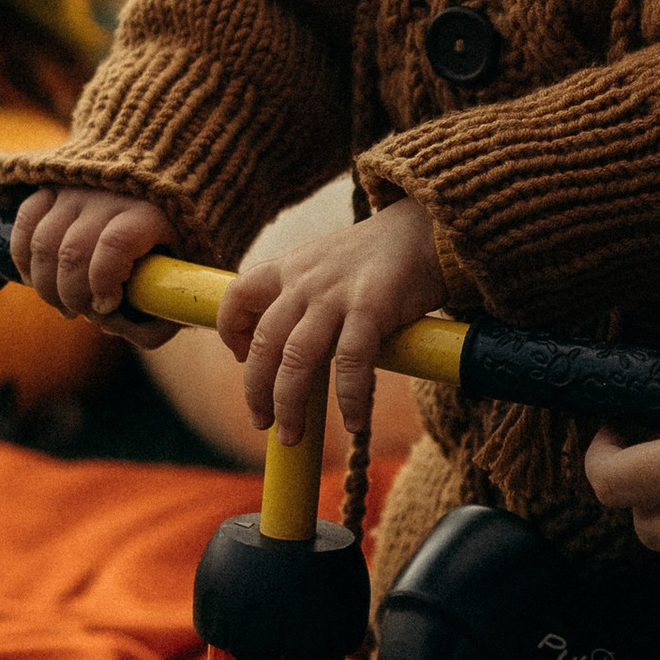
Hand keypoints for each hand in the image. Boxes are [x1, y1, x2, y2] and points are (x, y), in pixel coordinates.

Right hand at [6, 186, 175, 345]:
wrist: (165, 187)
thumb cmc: (174, 242)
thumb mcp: (185, 273)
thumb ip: (163, 310)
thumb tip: (122, 329)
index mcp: (150, 212)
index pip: (116, 244)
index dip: (104, 282)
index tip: (108, 305)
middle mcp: (110, 195)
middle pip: (72, 252)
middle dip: (73, 296)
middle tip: (86, 313)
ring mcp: (78, 189)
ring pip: (42, 243)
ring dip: (46, 286)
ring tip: (65, 305)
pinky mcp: (54, 186)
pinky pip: (25, 220)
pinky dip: (24, 257)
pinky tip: (36, 280)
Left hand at [218, 194, 444, 443]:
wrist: (430, 225)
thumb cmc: (385, 255)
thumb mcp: (332, 263)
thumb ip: (310, 295)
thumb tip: (300, 350)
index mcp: (292, 267)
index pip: (239, 294)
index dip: (230, 328)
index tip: (241, 355)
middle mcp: (306, 280)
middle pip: (264, 342)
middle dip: (256, 391)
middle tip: (262, 421)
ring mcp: (336, 294)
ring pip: (296, 358)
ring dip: (289, 404)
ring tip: (291, 434)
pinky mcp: (371, 307)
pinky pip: (349, 362)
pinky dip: (349, 398)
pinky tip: (356, 422)